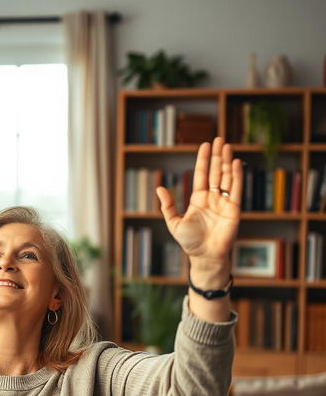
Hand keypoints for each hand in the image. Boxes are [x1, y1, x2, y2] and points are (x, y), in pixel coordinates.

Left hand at [155, 136, 241, 267]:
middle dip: (216, 156)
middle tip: (218, 139)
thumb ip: (168, 206)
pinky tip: (235, 163)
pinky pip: (236, 189)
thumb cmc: (189, 242)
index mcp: (198, 199)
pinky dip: (236, 176)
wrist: (204, 256)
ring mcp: (224, 202)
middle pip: (216, 172)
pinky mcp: (234, 209)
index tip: (204, 145)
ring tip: (226, 146)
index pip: (202, 175)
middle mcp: (212, 198)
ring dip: (226, 161)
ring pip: (226, 177)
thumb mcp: (174, 223)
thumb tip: (159, 188)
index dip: (203, 160)